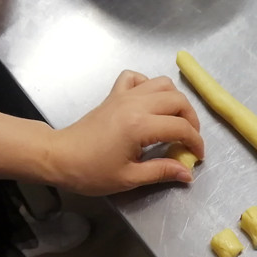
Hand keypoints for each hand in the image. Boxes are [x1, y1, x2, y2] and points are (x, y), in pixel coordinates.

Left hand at [47, 70, 204, 195]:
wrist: (59, 157)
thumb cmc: (91, 172)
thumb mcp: (129, 178)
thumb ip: (161, 172)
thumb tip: (187, 173)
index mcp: (140, 126)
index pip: (181, 127)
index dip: (195, 142)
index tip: (197, 157)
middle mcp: (135, 104)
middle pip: (178, 100)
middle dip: (191, 120)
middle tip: (189, 140)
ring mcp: (124, 96)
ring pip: (162, 83)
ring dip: (175, 101)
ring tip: (175, 121)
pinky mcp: (114, 95)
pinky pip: (137, 78)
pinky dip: (149, 86)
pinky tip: (150, 104)